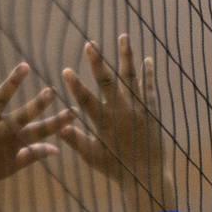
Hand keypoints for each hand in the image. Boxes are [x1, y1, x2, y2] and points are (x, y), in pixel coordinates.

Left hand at [0, 59, 73, 198]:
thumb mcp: (12, 165)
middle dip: (38, 104)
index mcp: (14, 141)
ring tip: (24, 67)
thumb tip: (57, 149)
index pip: (42, 130)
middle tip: (51, 92)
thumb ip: (34, 154)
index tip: (75, 112)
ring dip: (12, 83)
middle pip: (23, 115)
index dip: (59, 122)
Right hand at [60, 35, 172, 211]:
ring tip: (124, 37)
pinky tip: (147, 59)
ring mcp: (138, 109)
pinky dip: (148, 73)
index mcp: (104, 123)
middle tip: (90, 44)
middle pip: (108, 83)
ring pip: (131, 78)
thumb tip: (60, 126)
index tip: (66, 70)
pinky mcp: (151, 110)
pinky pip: (149, 87)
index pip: (86, 101)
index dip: (76, 86)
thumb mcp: (92, 157)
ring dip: (126, 57)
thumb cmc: (116, 168)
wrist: (147, 175)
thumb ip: (76, 140)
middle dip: (98, 62)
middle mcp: (121, 113)